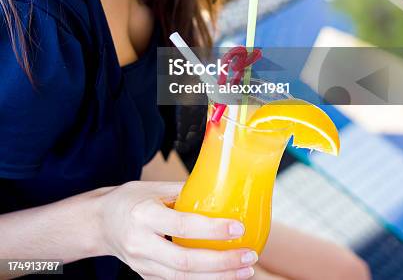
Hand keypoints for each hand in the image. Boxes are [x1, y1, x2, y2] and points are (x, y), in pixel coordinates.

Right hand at [98, 180, 257, 278]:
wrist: (100, 223)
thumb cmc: (129, 200)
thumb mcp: (153, 187)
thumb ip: (184, 191)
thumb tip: (221, 186)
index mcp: (143, 215)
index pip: (181, 225)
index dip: (211, 229)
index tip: (238, 228)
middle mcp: (141, 244)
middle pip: (185, 262)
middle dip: (221, 263)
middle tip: (249, 256)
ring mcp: (143, 265)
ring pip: (183, 279)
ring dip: (218, 278)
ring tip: (245, 270)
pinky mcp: (147, 276)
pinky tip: (225, 275)